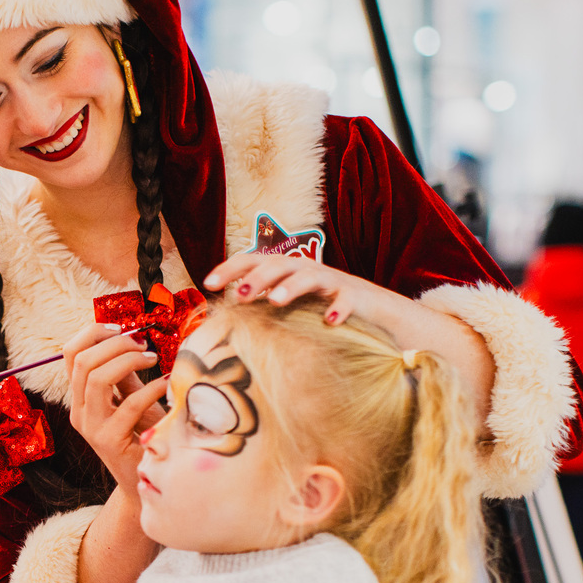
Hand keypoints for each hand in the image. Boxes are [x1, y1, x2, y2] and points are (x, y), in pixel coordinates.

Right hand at [63, 321, 166, 496]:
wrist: (144, 482)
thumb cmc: (142, 436)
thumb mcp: (130, 399)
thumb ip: (124, 375)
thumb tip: (130, 339)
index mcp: (80, 397)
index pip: (71, 353)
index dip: (94, 332)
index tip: (123, 328)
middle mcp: (79, 410)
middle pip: (83, 361)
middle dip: (116, 344)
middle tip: (143, 345)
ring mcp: (91, 427)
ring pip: (96, 378)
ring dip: (128, 360)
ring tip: (153, 360)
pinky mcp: (110, 441)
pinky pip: (128, 406)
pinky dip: (150, 389)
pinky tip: (166, 385)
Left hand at [203, 252, 400, 323]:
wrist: (373, 309)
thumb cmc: (321, 307)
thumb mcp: (289, 304)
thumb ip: (262, 305)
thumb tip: (224, 318)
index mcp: (285, 270)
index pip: (253, 261)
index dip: (230, 269)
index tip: (209, 284)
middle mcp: (306, 269)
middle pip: (278, 265)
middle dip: (257, 278)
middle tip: (240, 295)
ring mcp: (331, 281)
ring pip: (308, 277)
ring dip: (290, 287)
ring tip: (274, 301)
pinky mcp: (355, 296)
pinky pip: (346, 299)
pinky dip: (339, 308)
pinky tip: (330, 322)